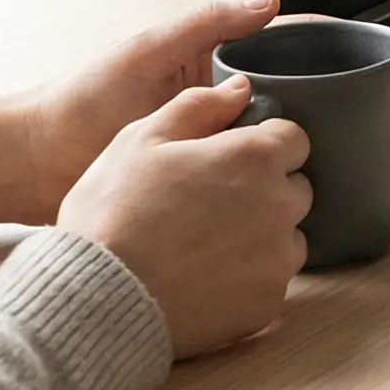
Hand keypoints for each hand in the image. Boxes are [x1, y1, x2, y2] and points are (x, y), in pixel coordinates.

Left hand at [0, 0, 389, 226]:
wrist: (36, 162)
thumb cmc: (84, 99)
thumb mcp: (148, 49)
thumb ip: (207, 24)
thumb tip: (272, 2)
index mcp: (225, 64)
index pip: (306, 51)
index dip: (354, 59)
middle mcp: (234, 103)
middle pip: (322, 100)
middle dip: (372, 111)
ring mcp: (226, 145)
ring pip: (308, 143)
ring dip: (355, 151)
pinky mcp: (214, 185)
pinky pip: (274, 183)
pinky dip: (314, 189)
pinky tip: (342, 202)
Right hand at [56, 75, 312, 356]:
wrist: (95, 298)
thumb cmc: (111, 212)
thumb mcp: (140, 140)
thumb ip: (198, 107)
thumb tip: (240, 87)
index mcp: (254, 158)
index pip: (293, 139)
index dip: (260, 146)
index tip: (227, 160)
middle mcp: (280, 205)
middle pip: (294, 188)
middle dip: (262, 190)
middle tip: (207, 205)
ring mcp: (279, 258)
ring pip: (287, 237)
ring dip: (260, 236)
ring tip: (202, 245)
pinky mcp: (269, 302)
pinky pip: (272, 280)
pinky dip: (248, 278)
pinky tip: (204, 278)